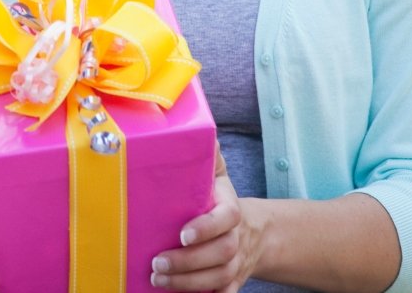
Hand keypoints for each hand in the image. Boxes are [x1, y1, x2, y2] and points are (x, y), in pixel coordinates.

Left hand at [149, 146, 257, 291]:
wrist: (254, 232)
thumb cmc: (221, 199)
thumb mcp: (218, 175)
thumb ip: (209, 157)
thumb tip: (205, 134)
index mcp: (232, 209)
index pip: (227, 218)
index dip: (207, 227)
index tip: (182, 233)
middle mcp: (236, 238)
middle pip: (221, 253)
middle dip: (188, 261)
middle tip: (157, 262)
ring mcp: (236, 262)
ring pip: (219, 277)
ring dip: (188, 282)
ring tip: (158, 278)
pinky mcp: (233, 281)